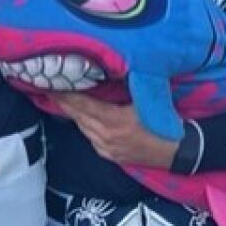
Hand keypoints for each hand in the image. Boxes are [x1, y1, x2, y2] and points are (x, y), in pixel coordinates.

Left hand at [52, 92, 178, 167]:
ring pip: (83, 127)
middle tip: (48, 87)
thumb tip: (108, 69)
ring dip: (72, 113)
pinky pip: (91, 137)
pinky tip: (81, 116)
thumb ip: (125, 87)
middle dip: (63, 102)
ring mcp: (107, 149)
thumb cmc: (163, 121)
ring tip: (61, 99)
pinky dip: (84, 125)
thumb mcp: (145, 100)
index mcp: (114, 121)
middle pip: (78, 116)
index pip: (83, 105)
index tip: (51, 84)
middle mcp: (106, 137)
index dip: (66, 94)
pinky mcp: (110, 156)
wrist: (177, 151)